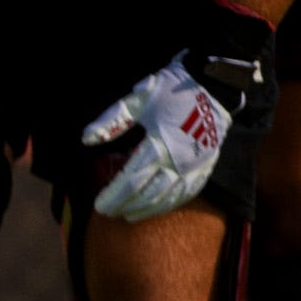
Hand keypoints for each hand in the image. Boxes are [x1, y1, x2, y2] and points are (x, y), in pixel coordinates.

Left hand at [82, 56, 234, 220]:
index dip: (114, 196)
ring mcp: (195, 165)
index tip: (99, 206)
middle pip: (147, 193)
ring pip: (169, 197)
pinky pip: (189, 191)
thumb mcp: (138, 99)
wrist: (214, 85)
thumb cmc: (171, 90)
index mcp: (158, 145)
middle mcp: (178, 161)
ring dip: (147, 209)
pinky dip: (172, 203)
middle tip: (109, 213)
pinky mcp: (206, 165)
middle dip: (126, 205)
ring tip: (129, 216)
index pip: (131, 180)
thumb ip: (112, 120)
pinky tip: (159, 207)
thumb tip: (85, 139)